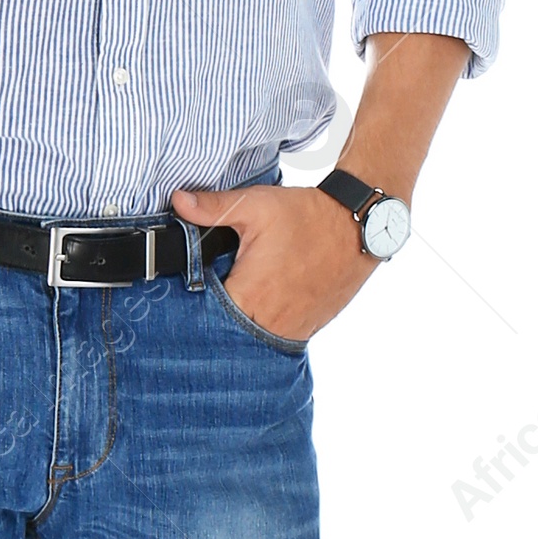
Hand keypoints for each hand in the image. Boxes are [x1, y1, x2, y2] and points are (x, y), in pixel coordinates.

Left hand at [169, 180, 378, 341]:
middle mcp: (270, 321)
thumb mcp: (256, 205)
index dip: (195, 306)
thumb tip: (177, 201)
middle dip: (218, 317)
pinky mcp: (309, 328)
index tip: (195, 292)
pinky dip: (267, 324)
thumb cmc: (307, 216)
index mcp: (250, 295)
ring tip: (242, 299)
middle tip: (218, 293)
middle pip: (229, 332)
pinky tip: (266, 303)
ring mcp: (293, 328)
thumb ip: (212, 207)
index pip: (206, 317)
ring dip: (244, 323)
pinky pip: (278, 336)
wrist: (360, 226)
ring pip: (254, 338)